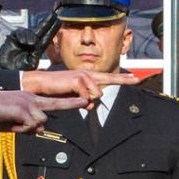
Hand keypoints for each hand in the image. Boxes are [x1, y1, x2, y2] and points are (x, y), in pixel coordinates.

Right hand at [0, 91, 87, 133]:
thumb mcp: (15, 121)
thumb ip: (28, 125)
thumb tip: (39, 130)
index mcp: (31, 99)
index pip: (54, 101)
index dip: (69, 102)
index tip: (83, 101)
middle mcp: (32, 98)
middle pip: (55, 106)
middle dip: (72, 104)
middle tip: (86, 102)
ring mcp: (28, 103)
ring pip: (41, 122)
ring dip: (28, 128)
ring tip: (13, 123)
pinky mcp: (23, 109)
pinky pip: (30, 126)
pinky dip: (22, 129)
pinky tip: (11, 123)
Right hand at [22, 69, 138, 100]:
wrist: (42, 85)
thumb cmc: (57, 90)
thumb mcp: (73, 98)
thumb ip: (84, 101)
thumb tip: (91, 105)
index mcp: (88, 77)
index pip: (108, 77)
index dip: (122, 78)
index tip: (134, 78)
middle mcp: (87, 74)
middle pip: (110, 78)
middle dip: (124, 79)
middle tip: (137, 79)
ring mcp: (83, 75)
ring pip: (97, 94)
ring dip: (86, 99)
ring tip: (73, 95)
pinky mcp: (77, 79)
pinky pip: (86, 97)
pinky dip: (79, 100)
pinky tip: (70, 94)